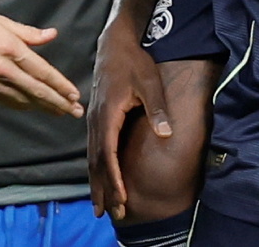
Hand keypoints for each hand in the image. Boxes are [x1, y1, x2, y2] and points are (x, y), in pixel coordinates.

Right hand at [0, 6, 83, 116]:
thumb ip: (27, 33)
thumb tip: (52, 35)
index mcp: (10, 48)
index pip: (42, 72)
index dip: (60, 85)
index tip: (74, 95)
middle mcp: (1, 69)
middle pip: (36, 91)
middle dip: (58, 103)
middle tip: (74, 112)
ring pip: (20, 100)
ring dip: (41, 107)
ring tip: (57, 112)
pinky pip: (2, 102)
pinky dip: (19, 106)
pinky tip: (28, 107)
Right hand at [87, 23, 169, 218]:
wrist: (114, 43)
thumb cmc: (134, 63)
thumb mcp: (149, 83)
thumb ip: (156, 110)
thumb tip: (166, 135)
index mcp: (108, 114)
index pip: (109, 154)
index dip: (115, 179)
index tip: (121, 199)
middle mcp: (97, 120)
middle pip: (97, 162)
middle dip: (104, 189)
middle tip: (110, 214)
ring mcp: (94, 119)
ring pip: (92, 157)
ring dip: (97, 182)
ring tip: (102, 206)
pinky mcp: (96, 117)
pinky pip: (93, 148)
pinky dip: (96, 168)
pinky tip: (100, 178)